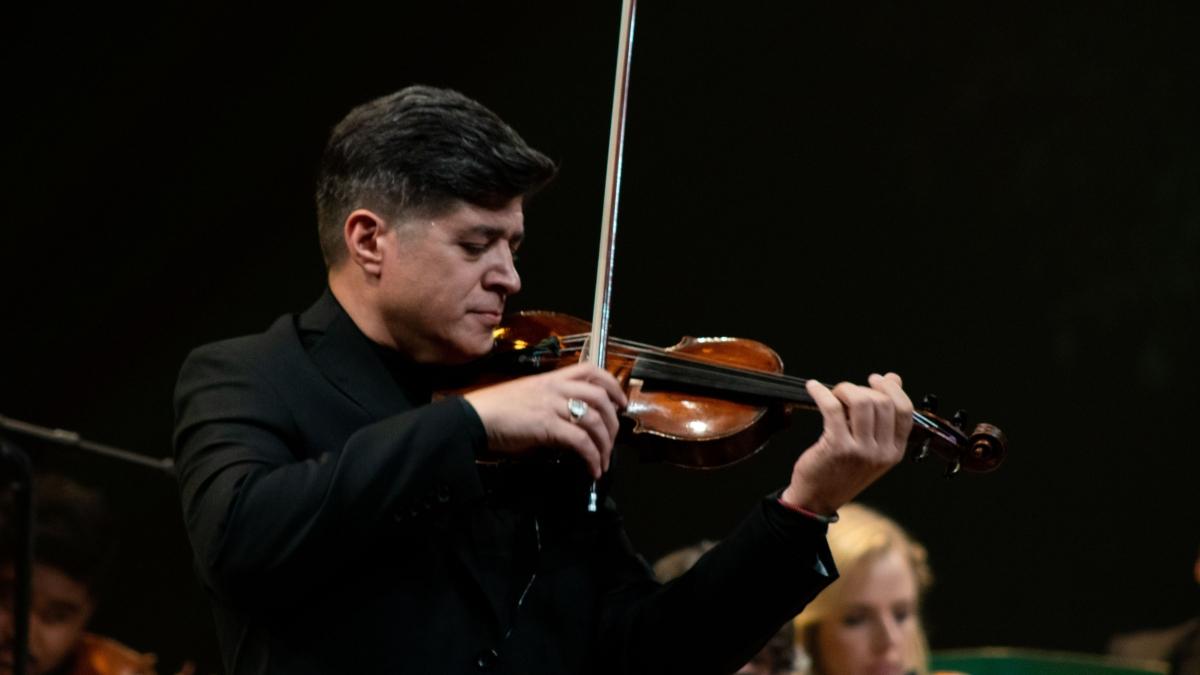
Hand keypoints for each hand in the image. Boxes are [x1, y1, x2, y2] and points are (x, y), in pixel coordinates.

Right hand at [462, 363, 627, 478]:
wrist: (474, 417)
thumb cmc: (496, 410)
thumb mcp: (529, 398)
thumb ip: (552, 404)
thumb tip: (571, 424)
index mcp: (552, 378)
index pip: (591, 370)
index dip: (613, 385)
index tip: (620, 402)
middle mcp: (556, 388)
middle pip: (601, 397)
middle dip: (614, 421)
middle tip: (614, 439)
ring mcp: (552, 405)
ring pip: (595, 420)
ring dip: (605, 444)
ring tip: (604, 460)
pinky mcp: (547, 425)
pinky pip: (580, 441)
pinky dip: (592, 457)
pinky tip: (592, 468)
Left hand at [781, 372, 912, 514]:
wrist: (816, 500)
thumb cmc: (840, 472)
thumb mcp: (870, 449)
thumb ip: (882, 418)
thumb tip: (893, 378)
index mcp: (894, 452)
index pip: (905, 411)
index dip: (891, 389)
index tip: (876, 379)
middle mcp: (882, 452)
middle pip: (882, 402)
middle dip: (862, 388)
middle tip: (845, 391)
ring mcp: (861, 451)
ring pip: (862, 402)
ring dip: (845, 389)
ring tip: (833, 393)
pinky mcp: (837, 447)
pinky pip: (832, 408)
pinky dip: (821, 392)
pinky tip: (813, 388)